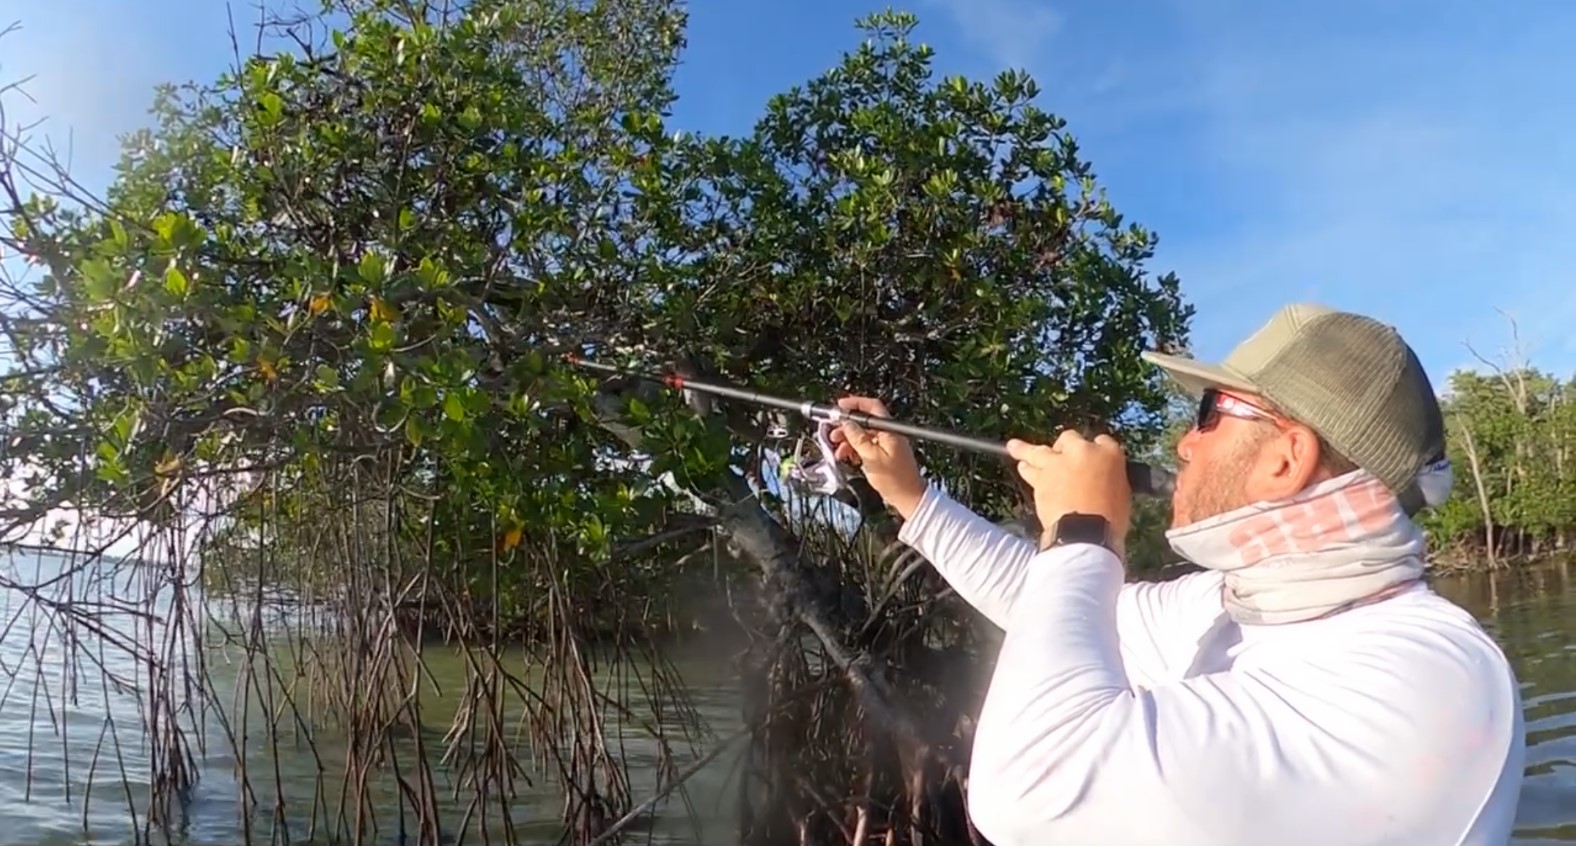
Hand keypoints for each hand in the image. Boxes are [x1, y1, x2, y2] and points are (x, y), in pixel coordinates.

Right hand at [829, 396, 926, 517]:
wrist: (908, 497)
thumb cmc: (895, 480)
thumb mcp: (871, 457)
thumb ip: (858, 438)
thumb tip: (847, 423)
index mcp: (889, 430)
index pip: (872, 407)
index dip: (854, 404)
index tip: (839, 408)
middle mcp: (889, 434)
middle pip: (865, 421)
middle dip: (847, 426)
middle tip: (833, 432)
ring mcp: (886, 444)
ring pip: (863, 434)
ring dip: (848, 439)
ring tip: (837, 449)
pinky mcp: (883, 454)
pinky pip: (866, 446)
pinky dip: (854, 449)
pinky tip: (846, 456)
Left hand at [1006, 430, 1131, 559]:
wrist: (1085, 532)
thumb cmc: (1110, 520)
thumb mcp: (1122, 495)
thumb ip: (1108, 479)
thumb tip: (1099, 481)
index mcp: (1110, 454)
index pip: (1102, 442)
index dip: (1095, 449)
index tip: (1090, 455)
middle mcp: (1082, 451)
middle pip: (1069, 438)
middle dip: (1064, 446)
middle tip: (1060, 455)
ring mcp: (1058, 463)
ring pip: (1040, 450)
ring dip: (1027, 449)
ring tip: (1015, 446)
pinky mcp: (1040, 478)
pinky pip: (1029, 469)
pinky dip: (1026, 469)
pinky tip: (1022, 467)